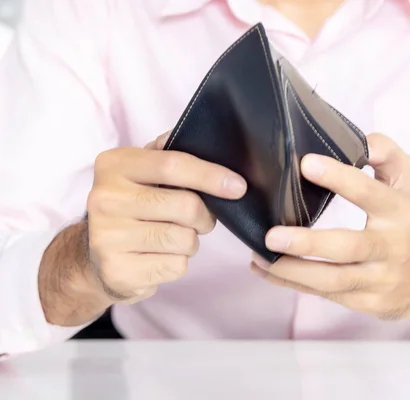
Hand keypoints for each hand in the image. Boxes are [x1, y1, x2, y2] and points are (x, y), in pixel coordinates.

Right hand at [85, 132, 246, 303]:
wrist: (95, 258)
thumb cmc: (133, 208)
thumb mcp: (142, 172)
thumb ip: (169, 154)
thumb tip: (206, 140)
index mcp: (114, 165)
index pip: (173, 165)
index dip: (211, 176)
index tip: (238, 187)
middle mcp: (105, 198)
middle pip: (187, 206)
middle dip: (205, 216)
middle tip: (199, 219)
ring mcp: (107, 237)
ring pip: (185, 239)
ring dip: (191, 241)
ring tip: (173, 238)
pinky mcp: (118, 271)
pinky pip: (176, 266)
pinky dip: (178, 263)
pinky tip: (159, 257)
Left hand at [250, 133, 409, 319]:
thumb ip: (384, 153)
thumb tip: (358, 140)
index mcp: (401, 211)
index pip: (369, 193)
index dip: (339, 177)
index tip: (306, 164)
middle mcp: (392, 248)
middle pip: (347, 247)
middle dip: (307, 243)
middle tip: (272, 236)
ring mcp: (381, 280)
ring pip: (333, 280)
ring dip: (292, 271)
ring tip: (260, 257)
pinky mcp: (372, 303)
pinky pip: (329, 295)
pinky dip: (295, 284)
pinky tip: (267, 271)